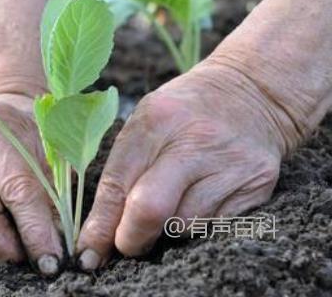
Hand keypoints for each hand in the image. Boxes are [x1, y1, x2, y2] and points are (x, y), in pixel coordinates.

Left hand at [76, 60, 290, 269]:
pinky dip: (194, 224)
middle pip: (151, 210)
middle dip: (130, 239)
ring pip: (183, 225)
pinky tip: (195, 201)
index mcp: (156, 122)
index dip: (100, 228)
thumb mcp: (143, 123)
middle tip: (125, 244)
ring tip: (168, 206)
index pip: (117, 186)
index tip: (89, 253)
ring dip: (165, 230)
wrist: (252, 93)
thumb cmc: (182, 114)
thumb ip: (119, 174)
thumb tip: (95, 235)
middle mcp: (196, 142)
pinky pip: (213, 226)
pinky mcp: (257, 186)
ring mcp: (231, 165)